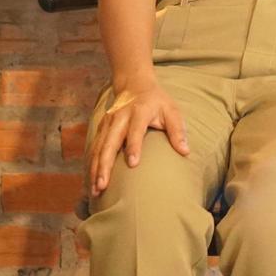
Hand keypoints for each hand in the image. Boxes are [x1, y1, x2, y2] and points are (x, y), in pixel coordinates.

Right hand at [87, 81, 188, 195]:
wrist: (134, 84)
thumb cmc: (157, 102)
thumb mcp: (171, 110)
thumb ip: (177, 130)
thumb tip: (185, 151)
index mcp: (139, 112)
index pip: (135, 130)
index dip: (134, 146)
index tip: (133, 164)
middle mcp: (119, 117)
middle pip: (110, 141)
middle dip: (104, 164)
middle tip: (103, 185)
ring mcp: (108, 123)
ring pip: (98, 147)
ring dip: (94, 169)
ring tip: (95, 190)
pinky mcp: (101, 128)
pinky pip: (93, 148)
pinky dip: (90, 165)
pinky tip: (90, 182)